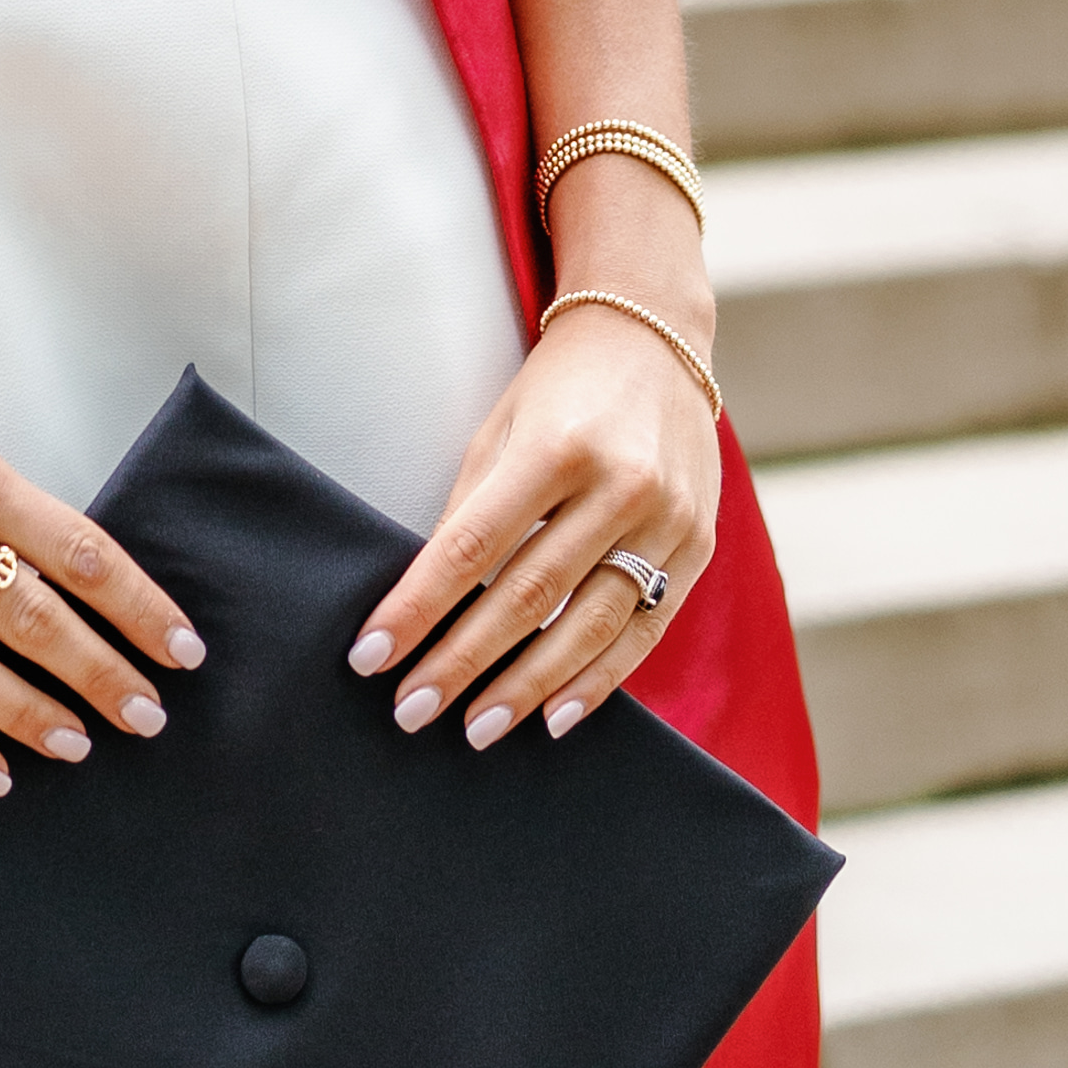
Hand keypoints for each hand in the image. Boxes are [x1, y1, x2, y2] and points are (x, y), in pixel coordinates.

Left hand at [351, 301, 719, 750]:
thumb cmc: (560, 389)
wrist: (656, 339)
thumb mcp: (500, 429)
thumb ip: (471, 512)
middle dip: (463, 662)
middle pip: (528, 597)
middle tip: (411, 711)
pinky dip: (598, 680)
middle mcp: (620, 485)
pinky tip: (555, 715)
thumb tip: (426, 603)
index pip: (470, 547)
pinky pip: (644, 630)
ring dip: (527, 687)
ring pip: (589, 626)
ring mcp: (667, 519)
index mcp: (556, 447)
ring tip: (477, 728)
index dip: (417, 609)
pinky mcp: (697, 545)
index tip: (371, 657)